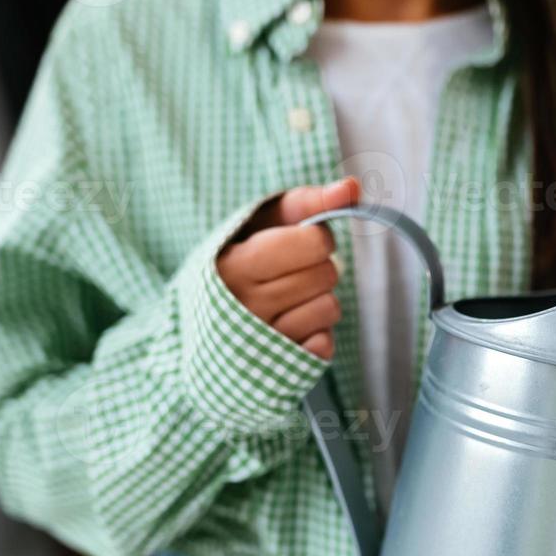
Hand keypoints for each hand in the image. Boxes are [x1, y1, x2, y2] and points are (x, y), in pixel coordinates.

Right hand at [216, 177, 360, 360]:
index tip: (299, 244)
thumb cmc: (242, 260)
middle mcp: (245, 306)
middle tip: (293, 273)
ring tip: (291, 299)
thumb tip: (353, 187)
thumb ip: (307, 202)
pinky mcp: (280, 367)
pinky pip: (325, 344)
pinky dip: (317, 332)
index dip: (316, 239)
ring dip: (319, 300)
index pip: (314, 242)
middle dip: (319, 268)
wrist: (202, 324)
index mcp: (234, 264)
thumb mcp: (263, 224)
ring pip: (330, 308)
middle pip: (327, 274)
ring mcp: (262, 341)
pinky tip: (293, 325)